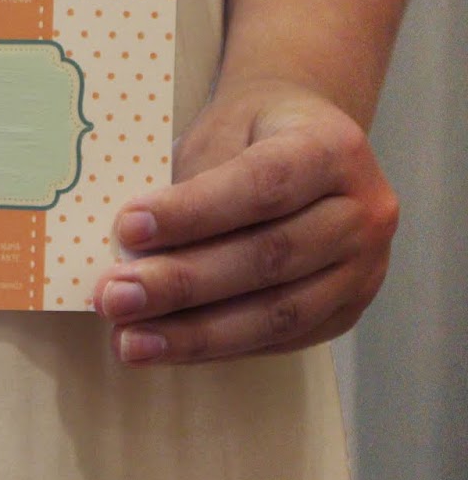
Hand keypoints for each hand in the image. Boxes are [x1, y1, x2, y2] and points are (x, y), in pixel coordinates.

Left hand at [92, 78, 397, 365]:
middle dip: (183, 283)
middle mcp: (364, 212)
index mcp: (333, 149)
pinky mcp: (347, 311)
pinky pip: (281, 340)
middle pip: (269, 256)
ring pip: (278, 312)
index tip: (127, 228)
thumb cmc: (249, 134)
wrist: (304, 142)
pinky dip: (217, 348)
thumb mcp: (219, 132)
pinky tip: (165, 348)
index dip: (193, 213)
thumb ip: (189, 183)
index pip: (262, 186)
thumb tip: (130, 249)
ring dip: (195, 333)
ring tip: (130, 341)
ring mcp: (364, 268)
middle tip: (114, 297)